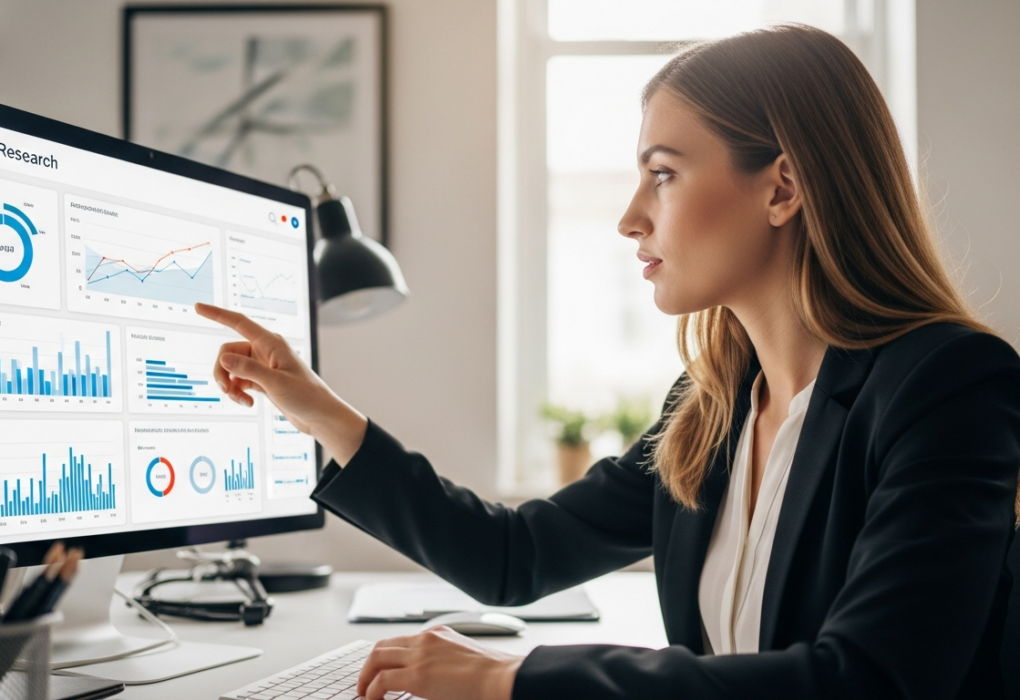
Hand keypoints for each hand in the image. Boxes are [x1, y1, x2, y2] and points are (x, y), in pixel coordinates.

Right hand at [194, 303, 367, 464]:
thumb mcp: (276, 383)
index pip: (239, 323)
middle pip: (228, 352)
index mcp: (271, 343)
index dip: (217, 314)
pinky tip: (247, 403)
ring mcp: (263, 366)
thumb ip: (248, 370)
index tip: (198, 307)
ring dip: (230, 385)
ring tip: (241, 400)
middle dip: (222, 370)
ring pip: (231, 368)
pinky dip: (238, 392)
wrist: (319, 416)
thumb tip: (224, 358)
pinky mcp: (262, 380)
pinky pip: (239, 380)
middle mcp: (265, 351)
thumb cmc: (306, 396)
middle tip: (225, 390)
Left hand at [358, 627, 523, 699]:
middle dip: (369, 665)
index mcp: (438, 634)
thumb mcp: (464, 661)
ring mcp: (420, 654)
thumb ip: (445, 664)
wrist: (502, 677)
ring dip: (366, 676)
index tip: (380, 670)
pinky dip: (372, 691)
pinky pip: (382, 680)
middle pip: (383, 645)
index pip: (402, 640)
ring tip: (364, 693)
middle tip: (365, 682)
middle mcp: (426, 639)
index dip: (386, 656)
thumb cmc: (493, 674)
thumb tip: (436, 680)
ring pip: (377, 658)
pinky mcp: (417, 675)